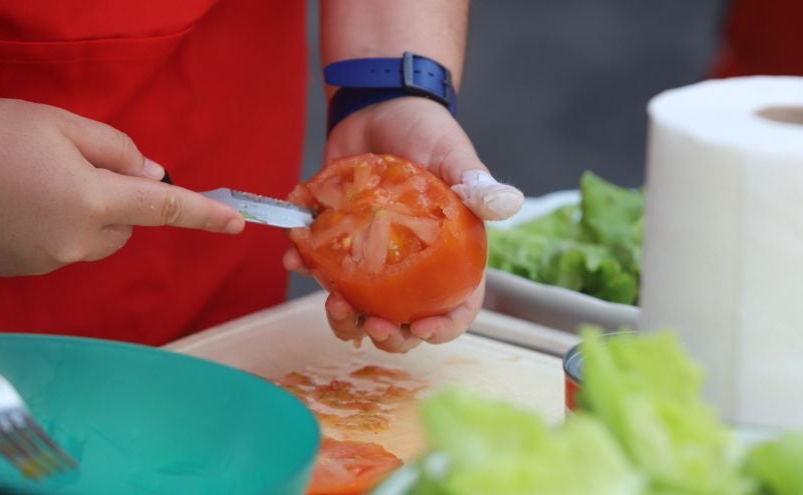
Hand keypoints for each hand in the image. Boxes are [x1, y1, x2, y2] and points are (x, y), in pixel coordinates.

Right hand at [0, 98, 244, 275]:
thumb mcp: (58, 124)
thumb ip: (118, 149)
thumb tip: (152, 175)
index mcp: (94, 202)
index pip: (165, 209)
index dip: (204, 215)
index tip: (237, 223)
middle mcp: (81, 241)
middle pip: (129, 223)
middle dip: (119, 197)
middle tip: (72, 165)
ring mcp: (55, 260)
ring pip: (100, 236)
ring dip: (91, 212)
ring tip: (40, 182)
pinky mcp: (33, 270)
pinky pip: (70, 245)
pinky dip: (63, 225)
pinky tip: (27, 202)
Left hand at [284, 97, 522, 352]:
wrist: (378, 104)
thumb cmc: (426, 131)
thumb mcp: (454, 154)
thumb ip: (476, 183)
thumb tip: (509, 203)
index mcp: (450, 255)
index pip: (458, 306)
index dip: (444, 327)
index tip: (423, 327)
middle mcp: (412, 266)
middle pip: (405, 321)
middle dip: (388, 334)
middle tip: (371, 323)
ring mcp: (372, 259)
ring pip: (359, 308)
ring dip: (343, 318)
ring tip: (332, 301)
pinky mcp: (339, 241)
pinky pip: (320, 268)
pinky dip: (304, 268)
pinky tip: (294, 256)